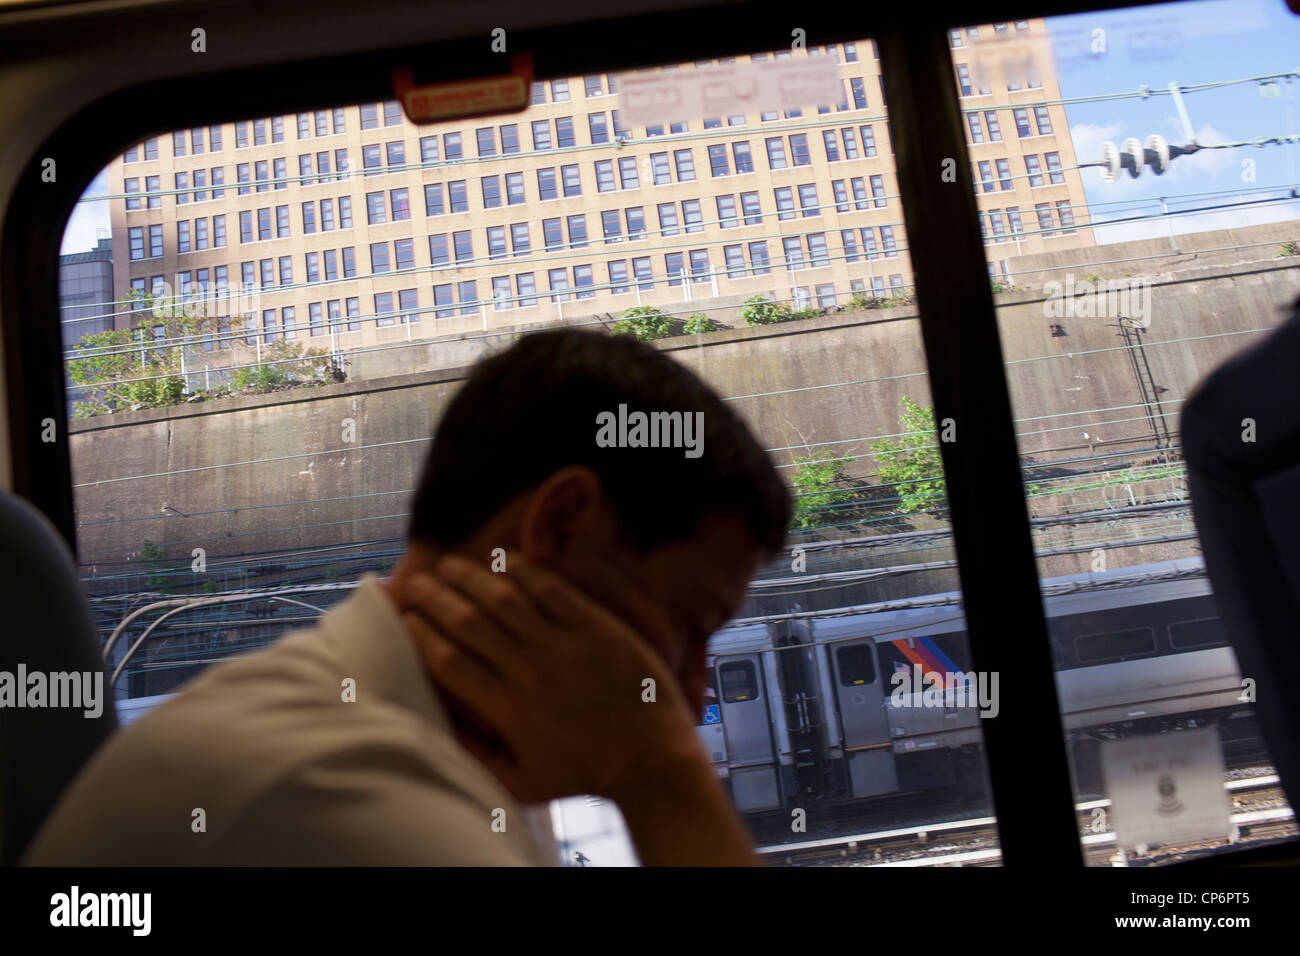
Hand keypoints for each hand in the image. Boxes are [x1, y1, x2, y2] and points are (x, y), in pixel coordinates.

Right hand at [394, 554, 707, 804]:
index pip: (450, 662)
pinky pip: (553, 591)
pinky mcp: (597, 629)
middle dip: (435, 599)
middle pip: (469, 624)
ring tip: (449, 564)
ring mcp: (566, 647)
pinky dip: (525, 572)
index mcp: (508, 711)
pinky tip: (504, 559)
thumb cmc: (585, 776)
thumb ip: (477, 757)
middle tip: (415, 581)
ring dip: (472, 577)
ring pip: (506, 601)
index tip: (404, 619)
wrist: (651, 761)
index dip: (422, 635)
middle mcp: (530, 674)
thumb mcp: (523, 784)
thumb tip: (437, 727)